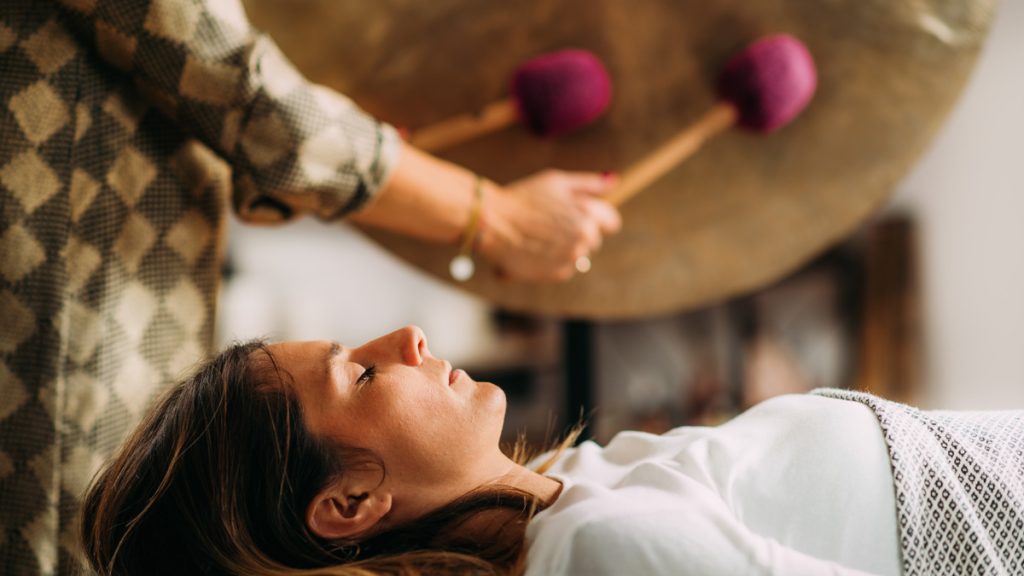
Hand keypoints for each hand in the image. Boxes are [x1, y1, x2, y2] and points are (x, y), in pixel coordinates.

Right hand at [478, 169, 621, 281]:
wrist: (491, 222)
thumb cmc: (524, 198)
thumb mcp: (557, 182)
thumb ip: (589, 184)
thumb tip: (614, 180)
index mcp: (588, 221)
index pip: (610, 223)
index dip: (593, 215)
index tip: (575, 212)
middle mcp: (582, 245)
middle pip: (592, 241)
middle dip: (576, 232)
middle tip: (548, 222)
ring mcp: (568, 262)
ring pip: (576, 255)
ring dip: (562, 248)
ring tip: (538, 234)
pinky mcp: (552, 276)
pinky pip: (562, 269)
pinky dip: (550, 261)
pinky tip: (532, 248)